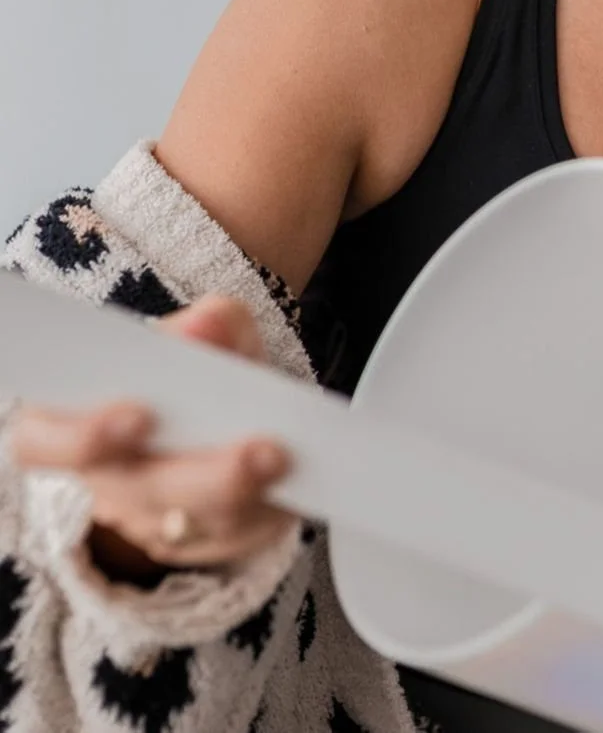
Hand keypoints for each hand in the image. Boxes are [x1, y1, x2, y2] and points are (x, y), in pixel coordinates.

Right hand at [10, 294, 296, 580]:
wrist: (226, 423)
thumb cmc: (201, 375)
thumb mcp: (210, 336)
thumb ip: (210, 324)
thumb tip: (207, 324)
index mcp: (79, 421)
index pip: (43, 442)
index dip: (78, 437)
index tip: (138, 416)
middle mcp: (107, 480)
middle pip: (136, 491)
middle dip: (201, 475)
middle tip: (258, 451)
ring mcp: (152, 520)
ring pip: (190, 523)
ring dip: (242, 494)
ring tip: (283, 460)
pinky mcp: (205, 544)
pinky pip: (234, 539)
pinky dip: (267, 510)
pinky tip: (294, 483)